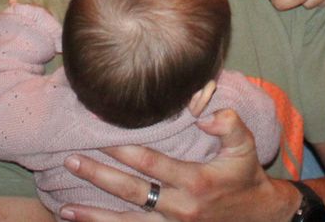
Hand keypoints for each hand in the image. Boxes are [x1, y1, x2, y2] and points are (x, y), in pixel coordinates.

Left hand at [59, 108, 296, 221]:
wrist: (260, 219)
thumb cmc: (247, 177)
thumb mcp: (247, 147)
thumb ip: (230, 125)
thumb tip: (206, 113)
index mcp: (196, 182)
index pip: (152, 163)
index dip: (124, 149)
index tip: (99, 134)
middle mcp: (180, 208)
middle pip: (132, 192)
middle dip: (99, 177)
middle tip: (71, 161)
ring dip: (94, 216)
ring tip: (64, 208)